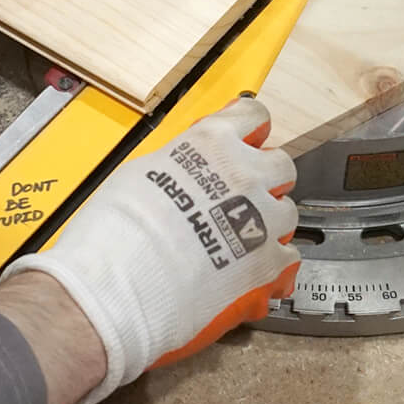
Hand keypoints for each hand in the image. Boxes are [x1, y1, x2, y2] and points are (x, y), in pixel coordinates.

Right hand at [1, 97, 299, 403]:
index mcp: (212, 143)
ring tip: (238, 243)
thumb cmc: (116, 233)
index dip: (251, 132)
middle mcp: (245, 174)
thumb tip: (189, 167)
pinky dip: (270, 265)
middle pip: (280, 166)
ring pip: (287, 213)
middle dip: (264, 181)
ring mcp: (263, 219)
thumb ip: (181, 163)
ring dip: (268, 224)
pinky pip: (287, 257)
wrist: (119, 286)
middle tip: (240, 199)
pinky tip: (245, 273)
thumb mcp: (142, 172)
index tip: (248, 141)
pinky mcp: (270, 264)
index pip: (254, 117)